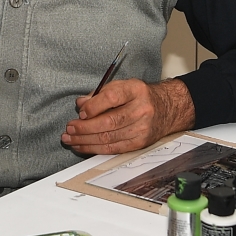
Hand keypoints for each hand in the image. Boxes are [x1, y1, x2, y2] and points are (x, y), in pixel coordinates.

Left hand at [61, 78, 193, 154]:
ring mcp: (142, 128)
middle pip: (109, 122)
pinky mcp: (139, 143)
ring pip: (109, 138)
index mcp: (135, 90)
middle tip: (69, 129)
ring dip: (85, 140)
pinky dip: (94, 149)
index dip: (94, 106)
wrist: (166, 109)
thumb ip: (100, 94)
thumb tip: (80, 105)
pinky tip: (82, 146)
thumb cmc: (138, 97)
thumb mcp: (121, 86)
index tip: (80, 112)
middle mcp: (141, 110)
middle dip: (84, 128)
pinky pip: (113, 148)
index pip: (112, 98)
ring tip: (69, 139)